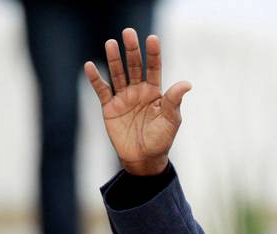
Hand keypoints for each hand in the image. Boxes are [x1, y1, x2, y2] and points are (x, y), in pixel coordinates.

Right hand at [84, 28, 191, 175]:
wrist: (144, 159)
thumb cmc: (161, 139)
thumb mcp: (170, 120)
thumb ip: (174, 101)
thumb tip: (187, 83)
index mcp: (155, 92)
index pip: (154, 68)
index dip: (153, 54)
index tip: (152, 38)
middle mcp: (138, 91)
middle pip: (134, 66)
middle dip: (132, 50)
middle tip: (129, 32)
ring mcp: (123, 98)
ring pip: (117, 74)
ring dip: (113, 59)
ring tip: (111, 43)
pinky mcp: (109, 107)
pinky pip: (101, 90)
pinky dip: (95, 79)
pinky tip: (90, 66)